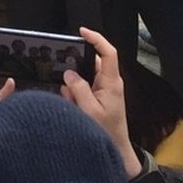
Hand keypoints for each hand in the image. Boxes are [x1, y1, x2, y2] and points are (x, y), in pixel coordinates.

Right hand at [61, 27, 140, 179]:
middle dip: (75, 69)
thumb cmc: (107, 133)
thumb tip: (69, 73)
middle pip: (91, 63)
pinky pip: (81, 89)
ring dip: (73, 87)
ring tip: (72, 103)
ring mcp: (102, 91)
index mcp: (111, 82)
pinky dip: (73, 96)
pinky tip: (72, 107)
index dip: (96, 39)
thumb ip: (78, 89)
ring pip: (82, 77)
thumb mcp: (90, 111)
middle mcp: (108, 83)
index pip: (108, 53)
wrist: (115, 151)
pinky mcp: (97, 99)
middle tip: (67, 80)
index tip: (82, 31)